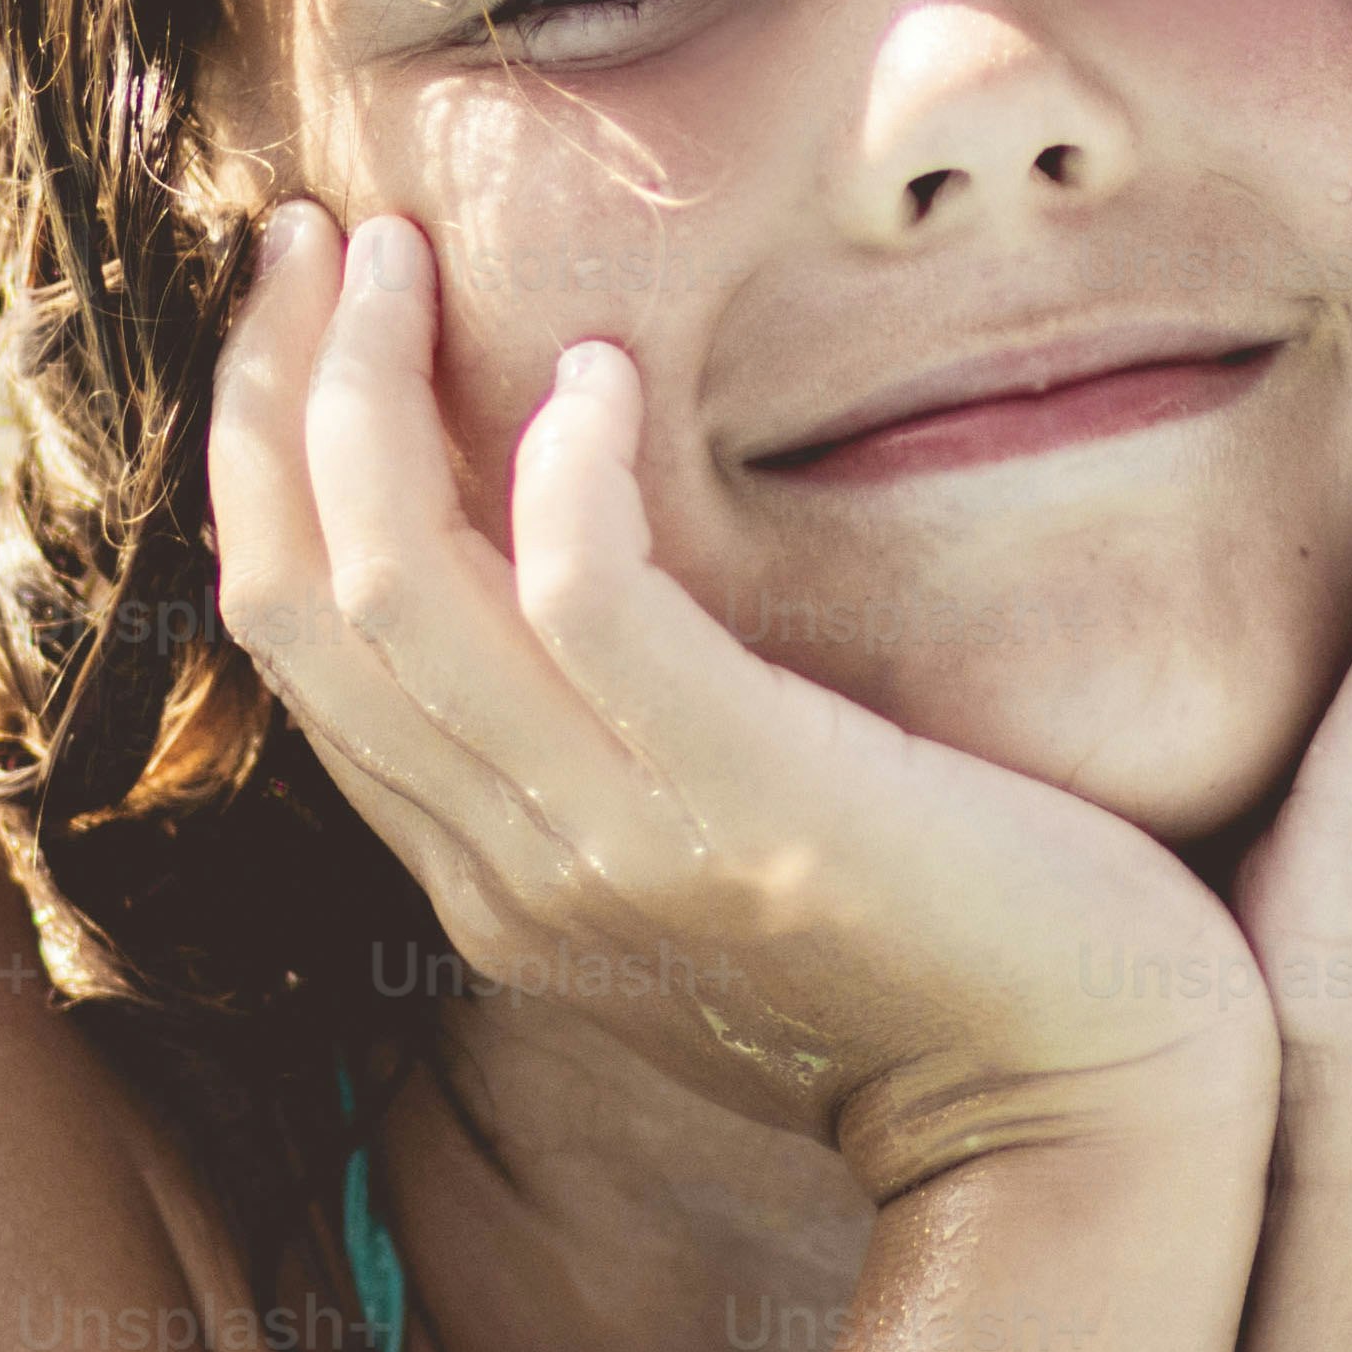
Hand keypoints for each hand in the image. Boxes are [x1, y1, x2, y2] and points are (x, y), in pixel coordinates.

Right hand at [208, 202, 1273, 1196]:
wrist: (1086, 1119)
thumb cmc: (943, 972)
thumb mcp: (720, 871)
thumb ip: (619, 765)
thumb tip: (571, 601)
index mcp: (495, 881)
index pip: (300, 644)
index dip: (266, 457)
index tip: (298, 305)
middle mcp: (518, 871)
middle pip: (305, 599)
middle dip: (278, 393)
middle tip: (307, 232)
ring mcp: (623, 846)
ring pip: (395, 587)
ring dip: (371, 393)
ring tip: (398, 252)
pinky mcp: (752, 802)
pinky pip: (589, 600)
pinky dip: (565, 467)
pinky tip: (603, 368)